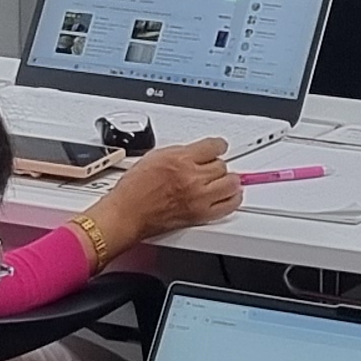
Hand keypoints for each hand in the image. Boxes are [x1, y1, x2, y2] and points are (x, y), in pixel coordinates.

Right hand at [95, 136, 238, 245]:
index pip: (214, 146)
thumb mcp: (154, 156)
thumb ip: (179, 153)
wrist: (127, 213)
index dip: (217, 146)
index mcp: (180, 159)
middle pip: (222, 165)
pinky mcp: (200, 214)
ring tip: (225, 180)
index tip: (217, 148)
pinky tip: (230, 195)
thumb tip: (194, 152)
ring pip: (231, 183)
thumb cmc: (134, 189)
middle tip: (213, 167)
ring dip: (229, 180)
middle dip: (218, 165)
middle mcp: (192, 177)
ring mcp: (198, 197)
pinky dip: (233, 199)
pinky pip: (229, 205)